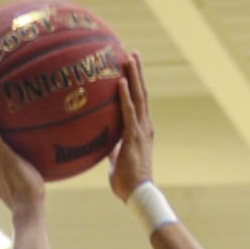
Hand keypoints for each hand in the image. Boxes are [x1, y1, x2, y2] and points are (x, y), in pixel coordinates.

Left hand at [109, 53, 153, 200]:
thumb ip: (113, 150)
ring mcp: (141, 131)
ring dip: (134, 76)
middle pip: (142, 94)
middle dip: (137, 73)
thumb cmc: (127, 183)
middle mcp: (144, 127)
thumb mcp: (116, 162)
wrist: (138, 195)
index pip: (139, 103)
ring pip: (139, 97)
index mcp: (141, 132)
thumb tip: (104, 145)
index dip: (135, 86)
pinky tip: (120, 80)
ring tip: (129, 57)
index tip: (130, 69)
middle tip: (132, 53)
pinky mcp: (134, 137)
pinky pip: (129, 111)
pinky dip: (125, 95)